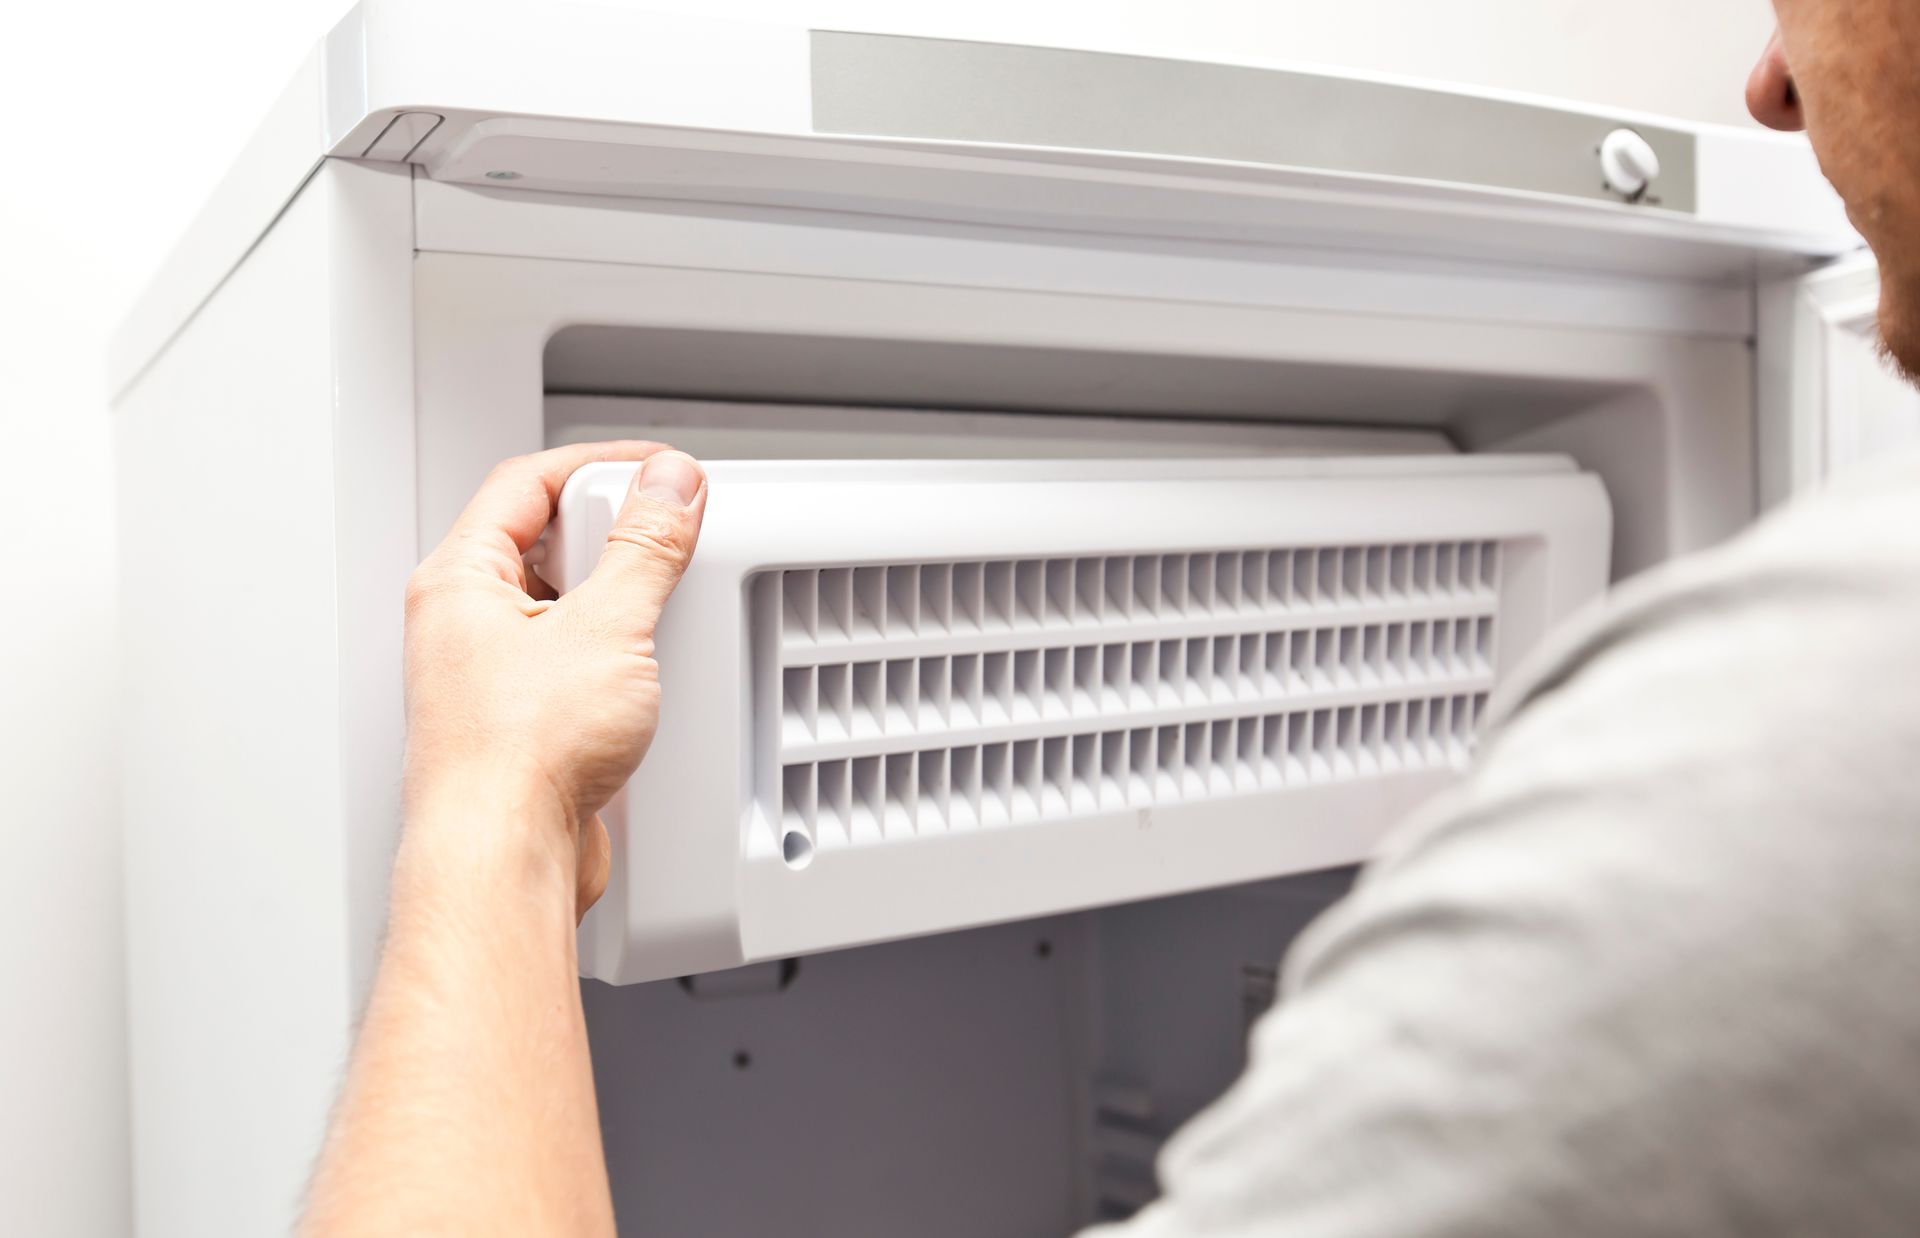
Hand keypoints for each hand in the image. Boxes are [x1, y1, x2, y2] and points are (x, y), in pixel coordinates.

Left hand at [400, 442, 707, 918]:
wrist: (504, 860)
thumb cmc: (515, 758)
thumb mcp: (607, 629)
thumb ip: (645, 550)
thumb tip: (668, 489)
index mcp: (459, 581)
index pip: (527, 482)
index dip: (598, 464)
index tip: (657, 469)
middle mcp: (462, 625)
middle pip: (543, 540)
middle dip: (609, 535)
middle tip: (660, 541)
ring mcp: (489, 678)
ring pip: (560, 607)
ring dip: (612, 602)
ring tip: (651, 614)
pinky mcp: (521, 725)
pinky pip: (572, 664)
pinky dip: (612, 658)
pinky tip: (640, 678)